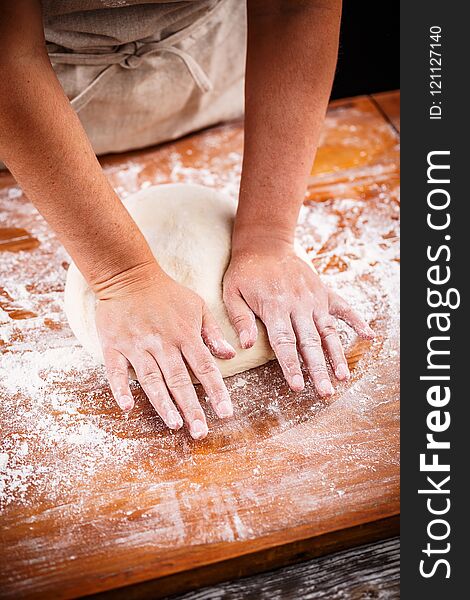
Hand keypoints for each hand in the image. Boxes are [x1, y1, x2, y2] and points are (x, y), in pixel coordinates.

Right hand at [95, 262, 235, 438]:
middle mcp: (162, 343)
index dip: (216, 391)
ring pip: (151, 379)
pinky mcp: (114, 346)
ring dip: (163, 403)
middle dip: (191, 407)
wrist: (128, 275)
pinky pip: (116, 372)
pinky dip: (121, 389)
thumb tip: (230, 356)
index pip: (205, 368)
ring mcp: (137, 346)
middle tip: (200, 432)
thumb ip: (212, 333)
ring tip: (174, 424)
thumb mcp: (197, 306)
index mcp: (185, 335)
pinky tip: (128, 408)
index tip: (226, 413)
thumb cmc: (167, 293)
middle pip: (179, 380)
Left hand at [223, 241, 374, 396]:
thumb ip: (240, 319)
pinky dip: (357, 321)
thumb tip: (245, 345)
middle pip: (310, 343)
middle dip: (318, 370)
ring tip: (343, 377)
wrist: (265, 244)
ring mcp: (314, 298)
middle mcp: (298, 304)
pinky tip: (368, 336)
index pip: (284, 343)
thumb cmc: (246, 271)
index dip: (291, 366)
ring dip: (336, 355)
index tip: (297, 387)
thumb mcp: (232, 293)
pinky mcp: (323, 291)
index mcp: (274, 307)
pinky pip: (344, 307)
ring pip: (328, 331)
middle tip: (325, 393)